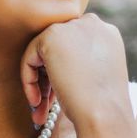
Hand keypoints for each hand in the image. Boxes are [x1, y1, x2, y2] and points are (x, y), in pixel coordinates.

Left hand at [20, 13, 131, 128]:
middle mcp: (91, 24)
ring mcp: (71, 27)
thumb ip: (81, 65)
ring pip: (42, 54)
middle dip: (48, 80)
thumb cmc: (103, 106)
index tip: (58, 97)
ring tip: (40, 110)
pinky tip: (37, 102)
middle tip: (44, 106)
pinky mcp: (52, 36)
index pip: (75, 48)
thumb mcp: (97, 77)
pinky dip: (29, 81)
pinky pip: (30, 58)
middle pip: (57, 49)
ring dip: (38, 84)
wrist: (105, 113)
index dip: (64, 73)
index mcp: (106, 35)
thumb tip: (56, 69)